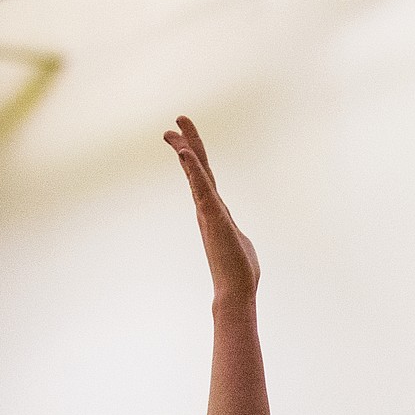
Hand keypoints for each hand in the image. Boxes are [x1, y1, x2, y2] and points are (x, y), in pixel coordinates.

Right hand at [164, 116, 259, 301]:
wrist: (236, 292)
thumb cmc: (239, 273)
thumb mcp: (238, 243)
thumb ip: (233, 232)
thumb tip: (235, 235)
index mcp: (214, 212)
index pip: (204, 178)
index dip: (195, 157)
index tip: (184, 139)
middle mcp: (208, 209)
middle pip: (196, 170)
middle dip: (187, 144)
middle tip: (175, 122)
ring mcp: (209, 213)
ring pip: (196, 175)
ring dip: (187, 150)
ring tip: (176, 130)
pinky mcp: (214, 219)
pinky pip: (202, 189)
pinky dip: (194, 170)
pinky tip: (186, 153)